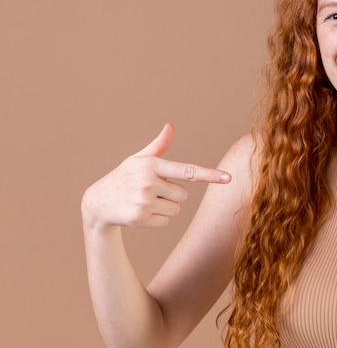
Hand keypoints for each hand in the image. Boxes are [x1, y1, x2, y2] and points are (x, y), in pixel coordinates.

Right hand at [81, 124, 230, 230]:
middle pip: (184, 195)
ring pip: (177, 209)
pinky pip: (166, 221)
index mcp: (152, 165)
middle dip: (172, 195)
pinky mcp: (140, 217)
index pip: (187, 171)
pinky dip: (157, 219)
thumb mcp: (138, 160)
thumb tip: (170, 126)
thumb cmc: (123, 177)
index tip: (228, 178)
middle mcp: (148, 182)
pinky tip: (140, 212)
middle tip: (151, 192)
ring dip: (166, 207)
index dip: (210, 175)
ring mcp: (144, 200)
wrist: (97, 203)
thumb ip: (159, 146)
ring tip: (144, 201)